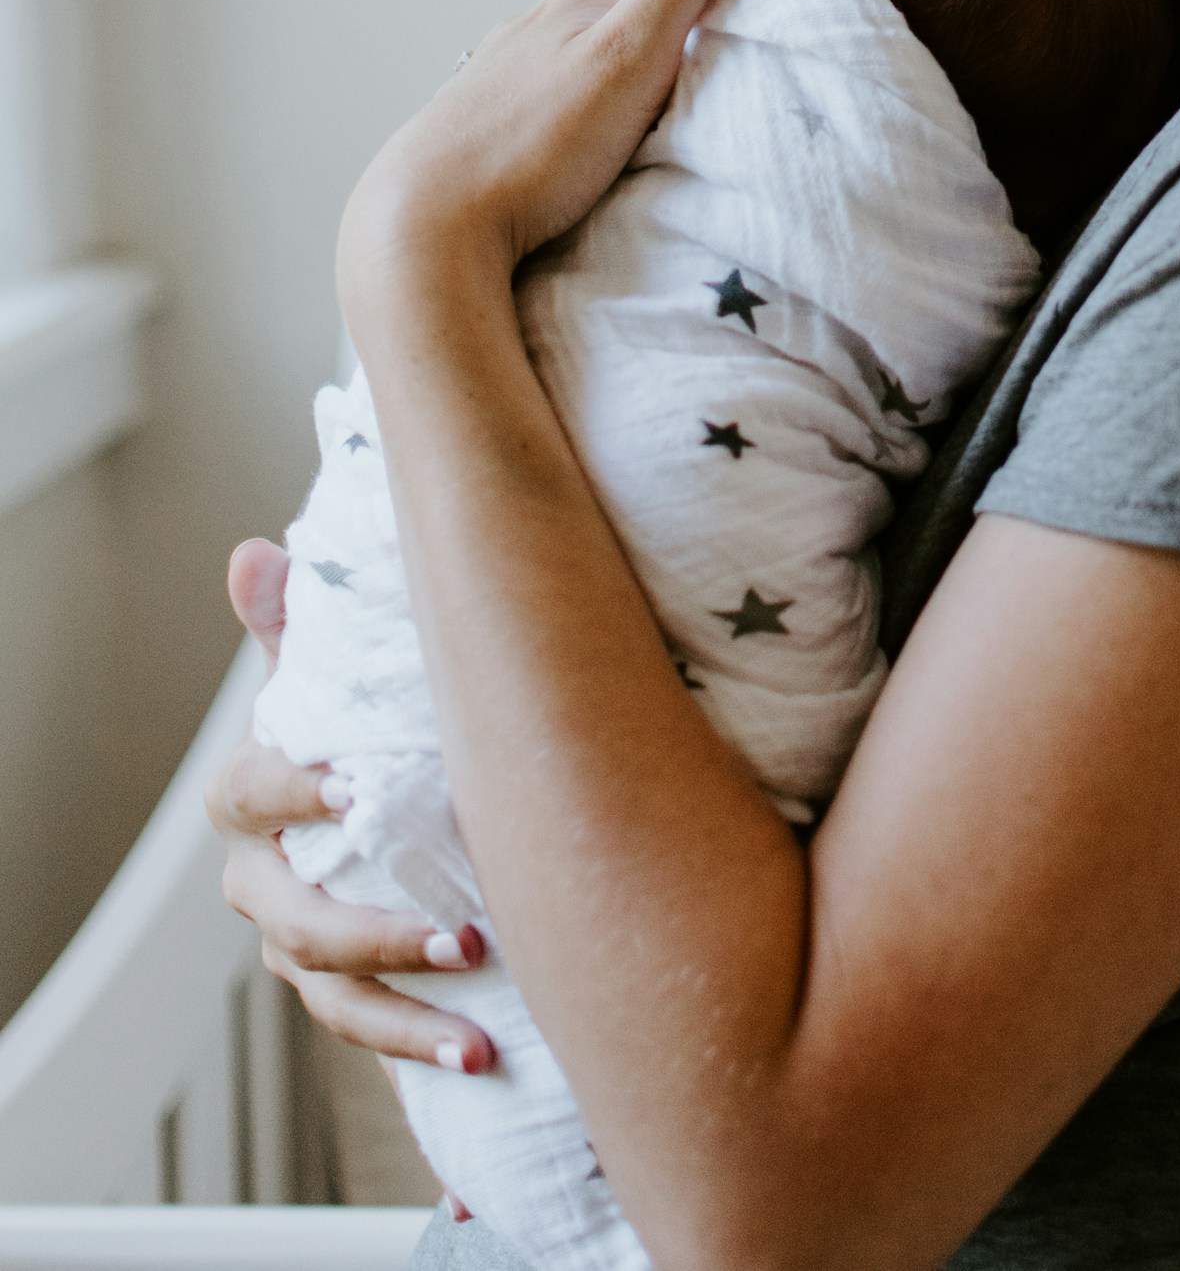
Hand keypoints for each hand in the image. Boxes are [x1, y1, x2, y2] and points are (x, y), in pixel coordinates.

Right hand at [206, 535, 494, 1209]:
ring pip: (330, 996)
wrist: (407, 808)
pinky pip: (373, 1040)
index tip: (350, 779)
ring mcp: (311, 948)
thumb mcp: (344, 677)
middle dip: (367, 930)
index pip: (244, 797)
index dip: (289, 789)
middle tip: (459, 931)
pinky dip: (422, 1064)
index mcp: (266, 801)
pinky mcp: (358, 994)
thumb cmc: (373, 729)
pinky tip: (479, 1081)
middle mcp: (274, 884)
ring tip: (477, 1023)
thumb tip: (254, 553)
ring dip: (401, 1017)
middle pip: (287, 919)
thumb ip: (303, 626)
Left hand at [337, 0, 773, 293]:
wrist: (422, 230)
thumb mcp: (632, 50)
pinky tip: (596, 126)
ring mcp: (509, 74)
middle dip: (684, 5)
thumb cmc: (535, 146)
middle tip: (745, 33)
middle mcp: (541, 24)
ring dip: (635, 53)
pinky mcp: (489, 124)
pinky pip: (557, 92)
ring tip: (678, 85)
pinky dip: (593, 95)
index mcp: (582, 0)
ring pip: (589, 45)